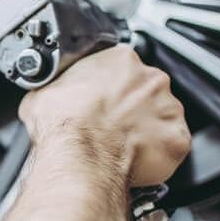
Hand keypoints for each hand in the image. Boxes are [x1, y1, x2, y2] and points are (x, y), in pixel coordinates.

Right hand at [18, 46, 191, 186]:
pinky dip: (157, 155)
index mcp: (120, 60)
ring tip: (119, 148)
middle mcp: (150, 79)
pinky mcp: (177, 138)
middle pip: (146, 91)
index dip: (109, 88)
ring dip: (145, 131)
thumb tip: (50, 97)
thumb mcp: (42, 94)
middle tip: (109, 128)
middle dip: (131, 109)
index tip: (100, 102)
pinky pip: (171, 146)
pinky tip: (134, 160)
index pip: (121, 68)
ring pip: (162, 118)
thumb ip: (57, 88)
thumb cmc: (64, 126)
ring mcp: (168, 108)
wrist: (79, 158)